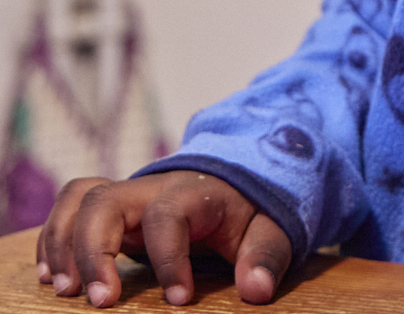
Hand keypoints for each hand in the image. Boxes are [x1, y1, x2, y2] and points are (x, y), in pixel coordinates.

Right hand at [36, 171, 291, 306]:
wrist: (235, 182)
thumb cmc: (248, 212)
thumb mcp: (269, 229)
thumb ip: (266, 256)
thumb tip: (257, 291)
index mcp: (195, 191)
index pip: (169, 215)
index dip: (169, 258)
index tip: (179, 300)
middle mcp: (153, 188)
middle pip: (106, 201)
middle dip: (94, 251)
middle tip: (101, 302)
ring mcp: (129, 196)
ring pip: (80, 199)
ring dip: (64, 244)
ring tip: (66, 291)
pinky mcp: (111, 209)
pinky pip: (69, 207)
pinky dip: (53, 238)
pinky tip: (53, 276)